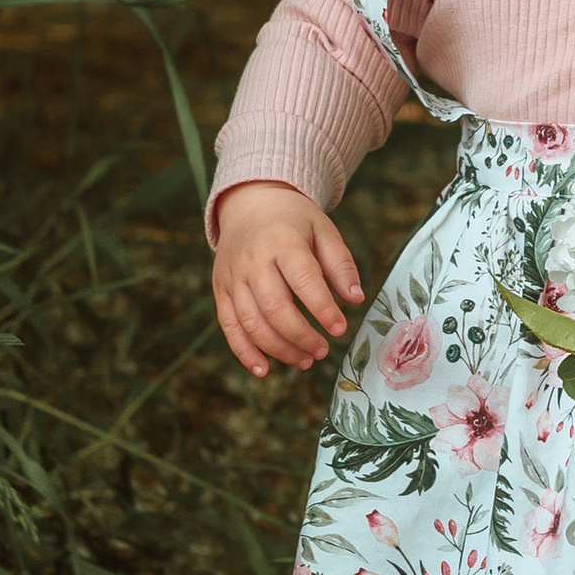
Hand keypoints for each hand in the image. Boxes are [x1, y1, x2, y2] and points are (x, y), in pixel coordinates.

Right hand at [212, 183, 361, 377]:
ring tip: (305, 361)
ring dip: (278, 349)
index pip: (303, 279)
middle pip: (273, 306)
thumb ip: (340, 264)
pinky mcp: (220, 289)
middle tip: (323, 351)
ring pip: (251, 322)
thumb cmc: (294, 220)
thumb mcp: (323, 230)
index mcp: (282, 241)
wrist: (250, 203)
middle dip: (300, 335)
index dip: (322, 308)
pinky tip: (263, 370)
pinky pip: (228, 326)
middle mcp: (253, 260)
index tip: (339, 329)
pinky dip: (244, 352)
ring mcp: (232, 276)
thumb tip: (355, 299)